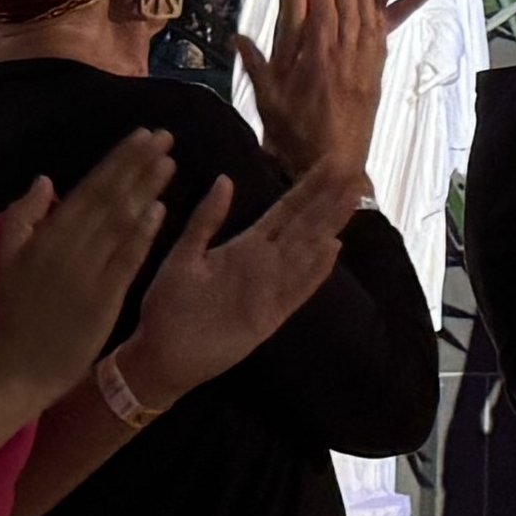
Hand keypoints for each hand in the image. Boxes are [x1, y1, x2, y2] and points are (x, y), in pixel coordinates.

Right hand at [0, 131, 174, 396]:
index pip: (89, 188)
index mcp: (46, 235)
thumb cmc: (18, 313)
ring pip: (120, 223)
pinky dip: (142, 235)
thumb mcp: (9, 258)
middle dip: (137, 164)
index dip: (118, 160)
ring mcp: (86, 273)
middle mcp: (67, 247)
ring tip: (170, 162)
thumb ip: (23, 216)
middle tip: (165, 136)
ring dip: (146, 190)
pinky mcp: (102, 298)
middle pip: (108, 197)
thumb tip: (45, 179)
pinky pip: (125, 261)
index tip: (142, 136)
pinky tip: (160, 210)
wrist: (22, 367)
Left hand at [117, 161, 365, 400]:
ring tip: (352, 199)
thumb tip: (225, 178)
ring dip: (329, 225)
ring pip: (307, 251)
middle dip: (328, 198)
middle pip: (304, 225)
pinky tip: (333, 249)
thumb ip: (206, 220)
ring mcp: (270, 289)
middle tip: (354, 169)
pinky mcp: (270, 316)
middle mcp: (264, 264)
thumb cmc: (167, 305)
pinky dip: (315, 270)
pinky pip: (297, 289)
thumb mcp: (182, 255)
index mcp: (244, 246)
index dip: (309, 186)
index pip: (285, 210)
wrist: (161, 354)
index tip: (331, 161)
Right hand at [242, 0, 408, 187]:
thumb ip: (256, 63)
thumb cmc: (293, 135)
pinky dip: (399, 10)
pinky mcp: (376, 72)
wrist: (331, 168)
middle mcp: (343, 53)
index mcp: (315, 56)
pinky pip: (388, 33)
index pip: (319, 3)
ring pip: (372, 10)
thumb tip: (240, 36)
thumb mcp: (268, 99)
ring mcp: (363, 61)